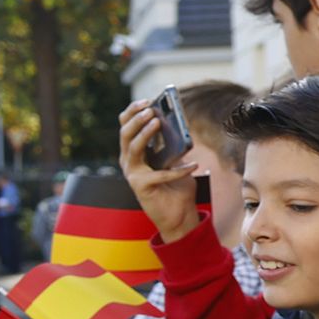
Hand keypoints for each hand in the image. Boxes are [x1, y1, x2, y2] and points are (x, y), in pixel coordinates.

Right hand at [118, 100, 202, 243]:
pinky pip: (160, 173)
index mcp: (134, 152)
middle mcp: (129, 162)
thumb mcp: (175, 160)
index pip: (126, 126)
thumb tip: (177, 127)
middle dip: (136, 119)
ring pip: (133, 147)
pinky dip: (179, 170)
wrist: (178, 216)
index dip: (133, 112)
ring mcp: (132, 174)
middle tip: (150, 109)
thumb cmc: (177, 186)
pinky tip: (194, 165)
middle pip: (125, 134)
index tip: (147, 101)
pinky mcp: (141, 187)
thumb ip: (173, 146)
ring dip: (144, 133)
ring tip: (157, 122)